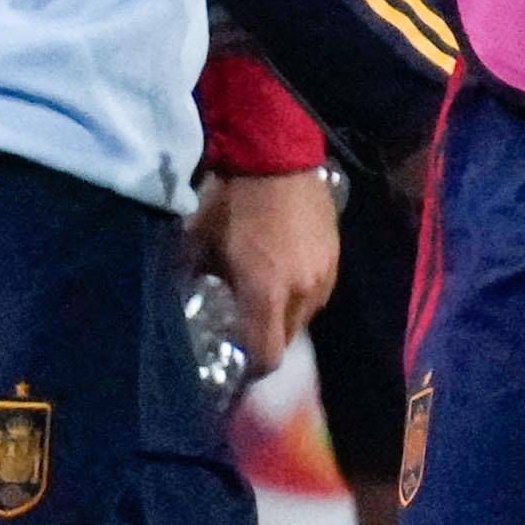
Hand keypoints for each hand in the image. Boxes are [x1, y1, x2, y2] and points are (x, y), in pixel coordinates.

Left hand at [195, 161, 342, 367]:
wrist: (276, 155)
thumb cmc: (233, 199)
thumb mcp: (202, 242)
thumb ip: (198, 279)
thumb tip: (189, 299)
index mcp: (267, 293)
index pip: (267, 355)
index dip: (253, 369)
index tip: (240, 367)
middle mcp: (302, 292)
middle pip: (289, 338)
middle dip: (269, 339)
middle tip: (248, 327)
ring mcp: (325, 275)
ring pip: (306, 316)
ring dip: (287, 315)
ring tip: (267, 298)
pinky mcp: (336, 257)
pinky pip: (319, 291)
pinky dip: (302, 293)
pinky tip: (286, 274)